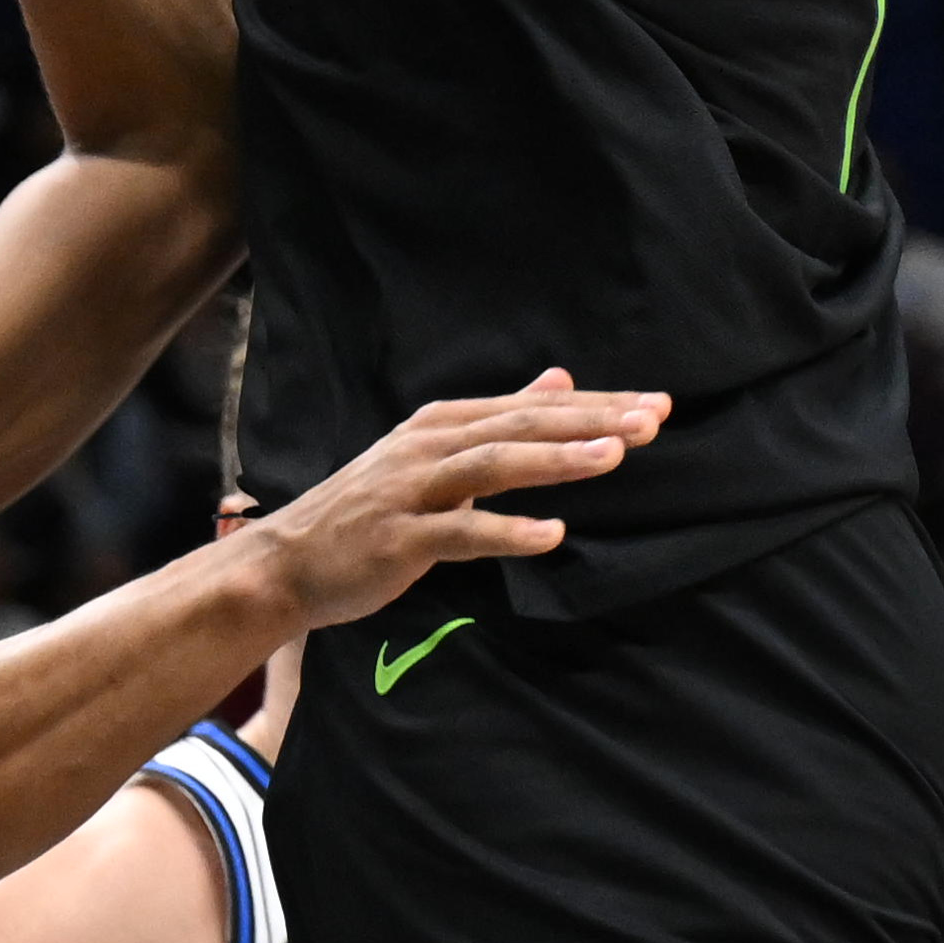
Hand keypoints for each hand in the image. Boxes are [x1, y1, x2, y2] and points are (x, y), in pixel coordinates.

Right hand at [254, 376, 667, 631]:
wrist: (288, 562)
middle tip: (653, 419)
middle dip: (590, 420)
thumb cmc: (370, 511)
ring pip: (494, 466)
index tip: (655, 404)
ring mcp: (412, 490)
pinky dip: (507, 531)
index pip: (532, 405)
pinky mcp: (401, 539)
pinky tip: (552, 534)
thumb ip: (499, 418)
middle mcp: (428, 445)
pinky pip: (461, 533)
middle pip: (521, 425)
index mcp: (443, 423)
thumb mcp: (433, 453)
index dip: (596, 403)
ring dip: (556, 459)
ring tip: (614, 457)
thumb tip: (560, 380)